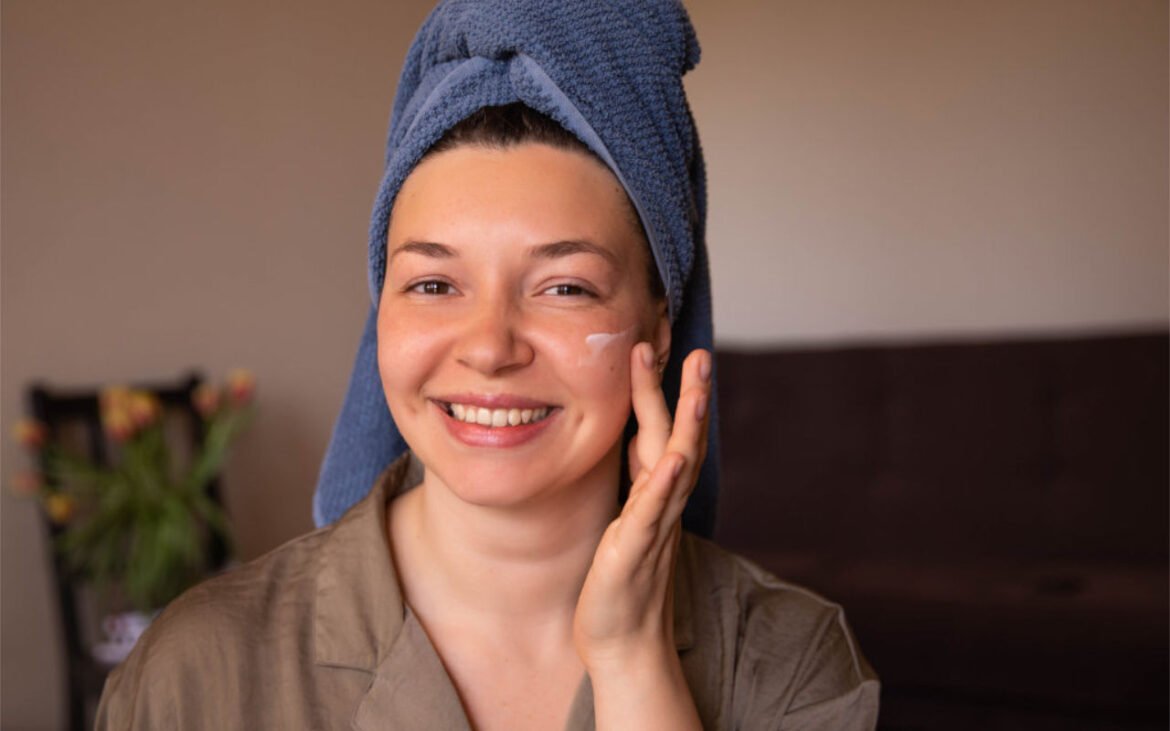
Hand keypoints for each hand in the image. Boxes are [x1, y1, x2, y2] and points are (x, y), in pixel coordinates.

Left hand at [573, 344, 711, 666]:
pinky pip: (654, 513)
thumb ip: (636, 487)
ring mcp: (654, 526)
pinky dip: (664, 483)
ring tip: (697, 387)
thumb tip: (635, 449)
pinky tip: (673, 456)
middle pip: (684, 439)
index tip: (663, 350)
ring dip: (689, 425)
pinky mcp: (637, 552)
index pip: (666, 433)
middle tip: (699, 351)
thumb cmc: (619, 585)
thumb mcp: (626, 522)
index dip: (665, 393)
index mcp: (655, 495)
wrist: (623, 645)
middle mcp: (662, 505)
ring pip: (678, 467)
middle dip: (691, 395)